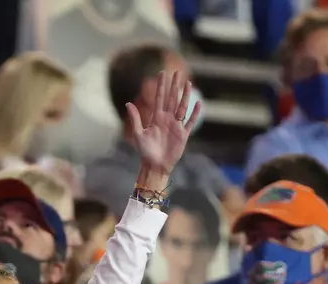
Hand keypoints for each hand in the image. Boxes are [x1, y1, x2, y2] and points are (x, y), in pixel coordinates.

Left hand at [128, 69, 199, 187]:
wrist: (155, 166)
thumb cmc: (145, 152)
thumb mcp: (138, 134)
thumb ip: (135, 118)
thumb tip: (128, 103)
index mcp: (156, 118)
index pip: (159, 98)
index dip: (161, 86)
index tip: (162, 73)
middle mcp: (167, 119)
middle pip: (172, 99)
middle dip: (174, 86)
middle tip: (177, 72)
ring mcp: (176, 126)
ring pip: (182, 107)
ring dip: (185, 96)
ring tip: (188, 84)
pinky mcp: (183, 135)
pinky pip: (190, 122)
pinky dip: (195, 114)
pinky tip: (199, 104)